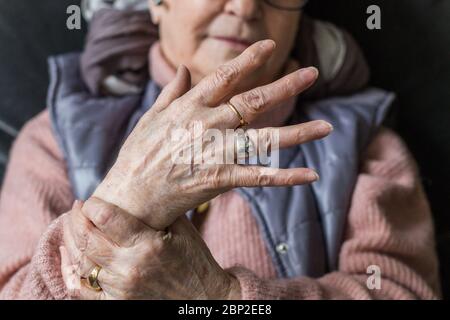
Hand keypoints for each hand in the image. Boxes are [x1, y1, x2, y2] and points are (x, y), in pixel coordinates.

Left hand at [61, 198, 240, 299]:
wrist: (202, 298)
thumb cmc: (195, 260)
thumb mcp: (182, 229)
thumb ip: (159, 210)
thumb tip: (137, 190)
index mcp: (148, 244)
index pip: (105, 218)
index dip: (91, 206)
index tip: (90, 200)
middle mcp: (130, 267)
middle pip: (87, 238)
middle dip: (76, 219)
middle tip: (77, 208)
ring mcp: (121, 288)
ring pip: (81, 261)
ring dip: (71, 240)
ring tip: (72, 226)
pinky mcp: (118, 302)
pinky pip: (83, 288)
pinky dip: (70, 270)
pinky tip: (68, 254)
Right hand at [93, 39, 332, 229]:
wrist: (129, 198)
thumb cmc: (138, 157)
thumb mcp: (151, 118)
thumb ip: (171, 91)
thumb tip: (182, 68)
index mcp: (189, 107)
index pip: (225, 77)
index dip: (249, 60)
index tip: (271, 46)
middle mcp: (206, 126)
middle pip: (252, 102)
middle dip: (284, 86)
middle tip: (312, 72)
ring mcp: (214, 153)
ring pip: (263, 139)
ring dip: (297, 132)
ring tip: (326, 126)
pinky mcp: (218, 180)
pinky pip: (258, 177)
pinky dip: (285, 177)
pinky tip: (310, 175)